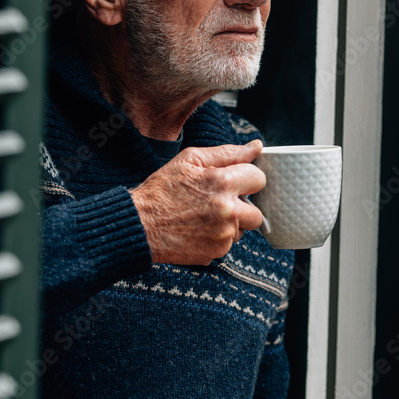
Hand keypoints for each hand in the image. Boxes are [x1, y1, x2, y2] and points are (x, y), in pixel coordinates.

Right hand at [130, 139, 264, 265]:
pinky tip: (198, 229)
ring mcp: (224, 234)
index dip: (246, 179)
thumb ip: (228, 153)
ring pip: (243, 229)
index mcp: (222, 183)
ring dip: (231, 223)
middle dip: (242, 206)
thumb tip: (256, 147)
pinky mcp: (217, 252)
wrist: (139, 225)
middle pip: (257, 211)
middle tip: (218, 203)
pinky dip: (218, 237)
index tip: (233, 182)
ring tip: (204, 216)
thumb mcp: (190, 160)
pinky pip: (229, 243)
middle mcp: (227, 211)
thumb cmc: (161, 189)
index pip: (259, 179)